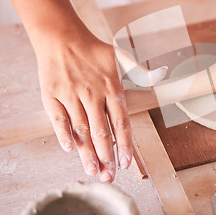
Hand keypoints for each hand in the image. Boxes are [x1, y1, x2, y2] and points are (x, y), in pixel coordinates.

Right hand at [34, 28, 132, 181]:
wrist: (61, 37)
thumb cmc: (93, 51)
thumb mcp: (120, 57)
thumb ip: (141, 71)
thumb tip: (163, 73)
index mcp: (112, 88)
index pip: (121, 122)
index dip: (125, 144)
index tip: (127, 163)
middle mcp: (93, 94)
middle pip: (102, 131)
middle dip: (107, 157)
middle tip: (110, 177)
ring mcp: (72, 95)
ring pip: (82, 130)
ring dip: (87, 153)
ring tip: (93, 172)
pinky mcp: (52, 96)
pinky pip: (59, 119)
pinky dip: (64, 135)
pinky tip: (71, 150)